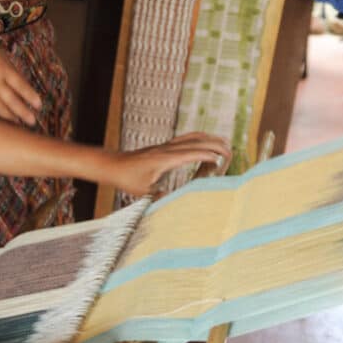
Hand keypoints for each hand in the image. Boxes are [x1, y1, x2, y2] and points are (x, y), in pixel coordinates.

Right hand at [0, 35, 41, 124]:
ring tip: (20, 122)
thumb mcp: (2, 55)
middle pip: (10, 100)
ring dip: (10, 117)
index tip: (39, 105)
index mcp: (2, 69)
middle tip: (32, 121)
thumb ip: (11, 71)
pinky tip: (3, 119)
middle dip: (23, 112)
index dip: (30, 96)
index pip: (20, 85)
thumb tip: (23, 87)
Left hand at [113, 132, 232, 195]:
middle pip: (196, 141)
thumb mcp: (142, 192)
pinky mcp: (163, 147)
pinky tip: (205, 143)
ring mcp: (165, 146)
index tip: (222, 161)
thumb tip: (173, 206)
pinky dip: (199, 138)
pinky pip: (185, 138)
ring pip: (192, 137)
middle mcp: (167, 149)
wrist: (112, 164)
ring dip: (209, 138)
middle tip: (230, 152)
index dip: (208, 155)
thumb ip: (159, 197)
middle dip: (215, 145)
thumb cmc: (126, 178)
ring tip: (224, 143)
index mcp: (164, 158)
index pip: (191, 153)